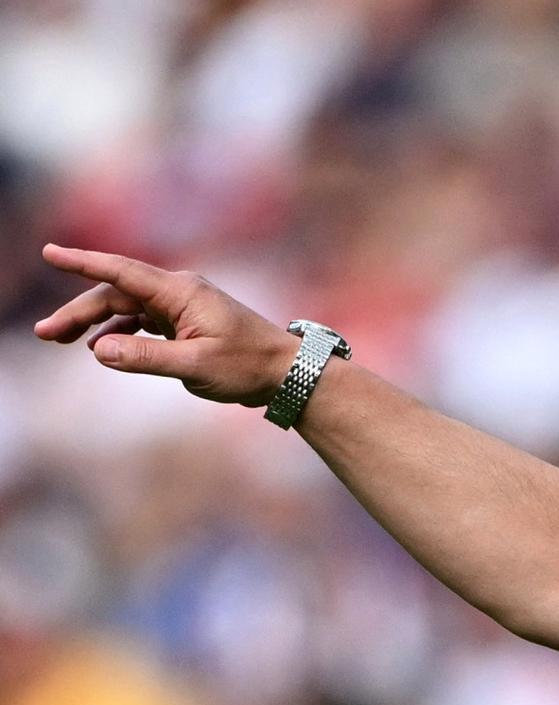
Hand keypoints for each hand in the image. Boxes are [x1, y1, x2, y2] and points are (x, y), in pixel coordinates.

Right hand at [33, 244, 301, 406]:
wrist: (287, 371)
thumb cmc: (248, 366)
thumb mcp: (196, 367)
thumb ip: (146, 358)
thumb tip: (97, 350)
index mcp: (181, 292)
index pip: (122, 272)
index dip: (83, 262)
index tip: (50, 253)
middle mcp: (179, 293)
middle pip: (116, 294)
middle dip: (78, 311)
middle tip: (44, 333)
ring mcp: (182, 307)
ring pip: (126, 308)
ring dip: (94, 322)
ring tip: (60, 340)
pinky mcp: (187, 322)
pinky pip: (142, 321)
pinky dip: (119, 331)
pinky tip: (100, 347)